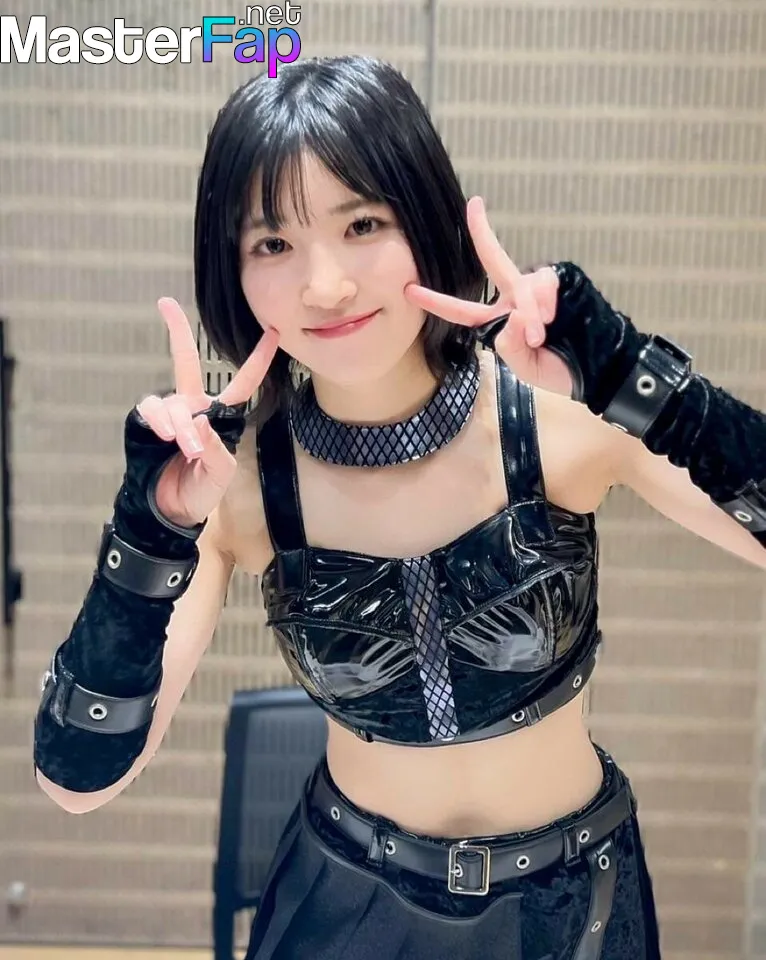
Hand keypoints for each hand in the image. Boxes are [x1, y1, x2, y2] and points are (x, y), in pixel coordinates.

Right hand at [136, 298, 278, 527]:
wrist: (169, 512)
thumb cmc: (201, 492)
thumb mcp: (221, 475)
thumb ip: (217, 450)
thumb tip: (199, 422)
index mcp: (220, 416)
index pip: (243, 383)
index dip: (258, 359)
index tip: (272, 331)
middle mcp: (193, 407)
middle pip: (184, 362)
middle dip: (176, 332)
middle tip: (165, 303)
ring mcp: (169, 413)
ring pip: (173, 402)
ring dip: (180, 425)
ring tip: (186, 449)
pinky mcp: (146, 423)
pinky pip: (152, 411)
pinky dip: (161, 423)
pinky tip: (166, 437)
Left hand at [404, 196, 572, 395]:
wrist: (597, 369)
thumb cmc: (559, 370)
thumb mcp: (526, 368)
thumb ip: (510, 347)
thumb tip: (512, 317)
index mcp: (499, 322)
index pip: (463, 311)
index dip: (437, 301)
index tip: (409, 289)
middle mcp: (515, 298)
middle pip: (494, 260)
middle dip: (482, 232)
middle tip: (474, 204)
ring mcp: (538, 287)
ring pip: (522, 286)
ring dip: (529, 311)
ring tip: (541, 335)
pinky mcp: (561, 281)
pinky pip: (544, 283)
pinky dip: (543, 302)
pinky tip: (551, 319)